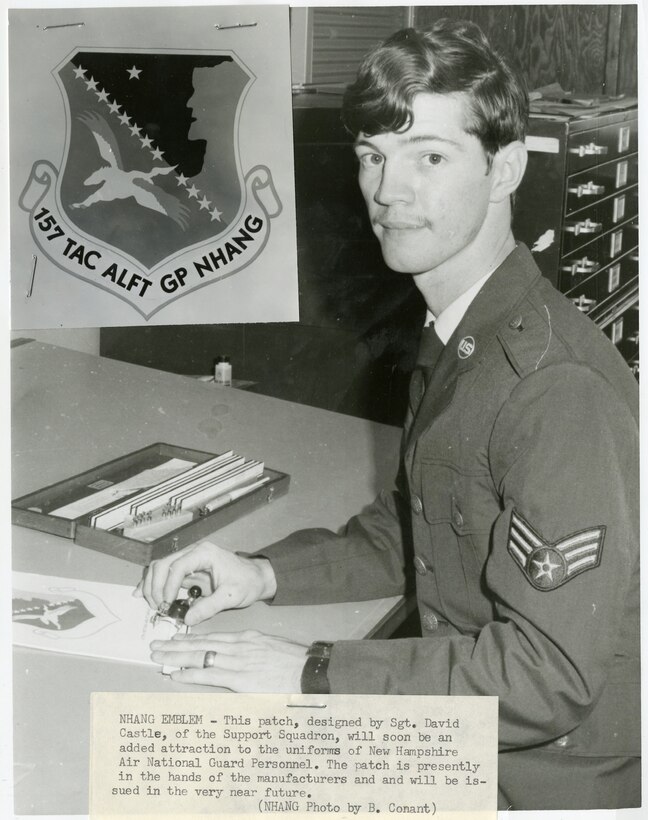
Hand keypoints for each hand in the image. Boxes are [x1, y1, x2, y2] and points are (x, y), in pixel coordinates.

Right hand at [134, 540, 276, 625]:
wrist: (256, 577)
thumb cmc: (247, 583)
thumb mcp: (231, 596)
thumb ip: (209, 607)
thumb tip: (187, 619)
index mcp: (204, 554)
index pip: (178, 566)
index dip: (169, 586)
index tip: (167, 604)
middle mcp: (193, 552)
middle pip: (163, 564)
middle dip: (155, 586)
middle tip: (158, 607)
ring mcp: (188, 559)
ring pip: (159, 567)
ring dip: (151, 585)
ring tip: (152, 605)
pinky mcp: (186, 569)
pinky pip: (164, 573)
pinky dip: (152, 583)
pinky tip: (141, 594)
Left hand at [150, 630, 306, 692]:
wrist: (307, 669)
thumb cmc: (294, 662)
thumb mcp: (271, 649)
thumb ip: (253, 652)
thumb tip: (240, 659)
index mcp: (246, 638)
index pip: (212, 637)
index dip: (191, 639)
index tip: (175, 638)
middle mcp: (238, 646)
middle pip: (200, 643)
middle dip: (175, 644)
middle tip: (155, 644)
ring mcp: (237, 661)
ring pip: (199, 656)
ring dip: (176, 656)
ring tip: (158, 656)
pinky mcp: (239, 678)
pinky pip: (208, 675)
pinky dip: (189, 674)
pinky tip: (175, 674)